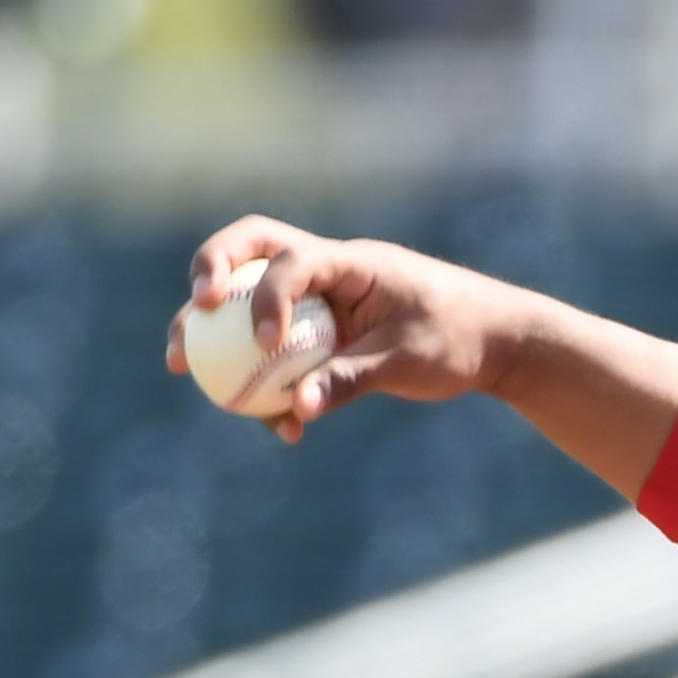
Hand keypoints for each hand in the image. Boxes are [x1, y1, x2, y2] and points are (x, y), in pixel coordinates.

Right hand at [167, 217, 523, 442]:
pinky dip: (266, 381)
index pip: (293, 260)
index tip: (268, 342)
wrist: (496, 342)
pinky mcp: (323, 332)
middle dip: (211, 272)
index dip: (268, 295)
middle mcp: (329, 272)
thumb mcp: (409, 361)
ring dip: (213, 331)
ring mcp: (321, 300)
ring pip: (249, 300)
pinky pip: (278, 350)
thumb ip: (352, 380)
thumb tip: (296, 409)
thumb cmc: (461, 338)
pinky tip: (281, 428)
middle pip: (252, 249)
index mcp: (353, 264)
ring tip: (182, 368)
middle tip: (195, 311)